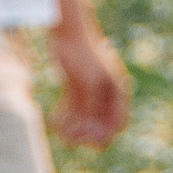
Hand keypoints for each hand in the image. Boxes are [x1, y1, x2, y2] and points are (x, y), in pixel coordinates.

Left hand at [51, 25, 130, 147]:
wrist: (68, 31)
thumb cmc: (82, 53)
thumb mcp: (89, 82)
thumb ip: (92, 106)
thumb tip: (93, 129)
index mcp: (116, 90)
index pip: (118, 121)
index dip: (106, 135)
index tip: (92, 142)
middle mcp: (106, 93)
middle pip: (100, 122)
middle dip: (86, 133)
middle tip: (70, 138)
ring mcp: (91, 90)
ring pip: (85, 117)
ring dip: (74, 127)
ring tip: (59, 129)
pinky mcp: (76, 87)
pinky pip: (73, 108)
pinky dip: (66, 116)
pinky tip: (55, 120)